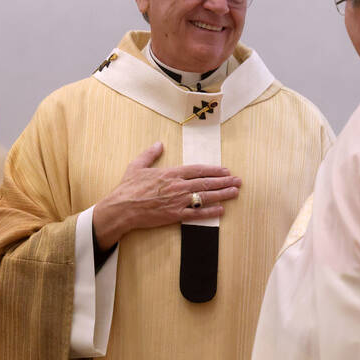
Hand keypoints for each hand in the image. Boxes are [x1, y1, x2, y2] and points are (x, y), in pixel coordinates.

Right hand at [92, 142, 241, 249]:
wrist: (122, 208)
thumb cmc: (128, 188)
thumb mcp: (137, 165)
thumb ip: (150, 154)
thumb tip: (158, 144)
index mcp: (171, 173)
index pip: (198, 170)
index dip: (213, 170)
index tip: (225, 170)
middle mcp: (178, 186)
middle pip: (206, 183)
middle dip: (224, 181)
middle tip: (238, 181)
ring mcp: (178, 201)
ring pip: (205, 197)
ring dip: (222, 195)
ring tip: (235, 192)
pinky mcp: (175, 215)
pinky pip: (197, 214)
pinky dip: (210, 212)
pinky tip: (221, 210)